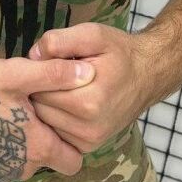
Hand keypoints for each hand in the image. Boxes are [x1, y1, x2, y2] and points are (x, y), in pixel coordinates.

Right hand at [0, 56, 96, 181]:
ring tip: (9, 115)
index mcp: (38, 148)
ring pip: (26, 163)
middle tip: (31, 112)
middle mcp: (22, 169)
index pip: (74, 161)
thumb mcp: (18, 74)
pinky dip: (2, 149)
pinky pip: (4, 164)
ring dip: (23, 144)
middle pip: (49, 161)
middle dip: (46, 140)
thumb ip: (56, 74)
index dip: (71, 141)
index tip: (60, 120)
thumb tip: (89, 72)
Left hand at [26, 22, 153, 152]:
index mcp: (89, 101)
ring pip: (45, 122)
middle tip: (55, 75)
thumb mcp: (92, 34)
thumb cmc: (119, 52)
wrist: (148, 74)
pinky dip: (56, 118)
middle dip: (41, 89)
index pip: (39, 89)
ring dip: (47, 105)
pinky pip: (57, 132)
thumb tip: (32, 56)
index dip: (39, 72)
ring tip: (62, 87)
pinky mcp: (89, 146)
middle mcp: (89, 127)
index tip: (50, 62)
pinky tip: (67, 102)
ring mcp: (90, 140)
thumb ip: (60, 40)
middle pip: (39, 108)